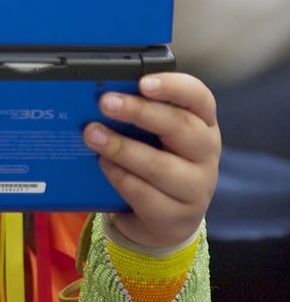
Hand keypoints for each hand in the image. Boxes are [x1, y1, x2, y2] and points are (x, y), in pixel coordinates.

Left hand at [83, 72, 220, 249]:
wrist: (164, 219)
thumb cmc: (157, 163)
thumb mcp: (155, 136)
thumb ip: (138, 116)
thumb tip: (102, 96)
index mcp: (203, 123)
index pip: (199, 97)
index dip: (174, 86)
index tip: (143, 82)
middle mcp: (206, 153)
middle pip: (181, 127)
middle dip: (139, 112)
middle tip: (106, 103)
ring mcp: (197, 188)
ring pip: (161, 166)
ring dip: (123, 148)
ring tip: (93, 135)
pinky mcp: (177, 217)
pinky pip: (146, 195)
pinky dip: (120, 177)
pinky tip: (103, 164)